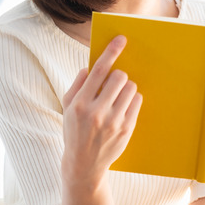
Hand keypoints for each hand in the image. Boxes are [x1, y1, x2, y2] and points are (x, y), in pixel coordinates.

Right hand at [60, 35, 142, 188]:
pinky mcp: (126, 129)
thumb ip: (77, 85)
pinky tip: (122, 108)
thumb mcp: (67, 107)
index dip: (110, 52)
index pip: (98, 71)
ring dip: (125, 88)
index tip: (121, 39)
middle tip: (113, 82)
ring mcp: (113, 122)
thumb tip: (90, 67)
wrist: (83, 164)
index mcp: (79, 104)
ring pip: (131, 88)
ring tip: (116, 98)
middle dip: (117, 75)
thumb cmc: (74, 130)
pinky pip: (137, 102)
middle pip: (119, 77)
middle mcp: (97, 113)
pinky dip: (131, 100)